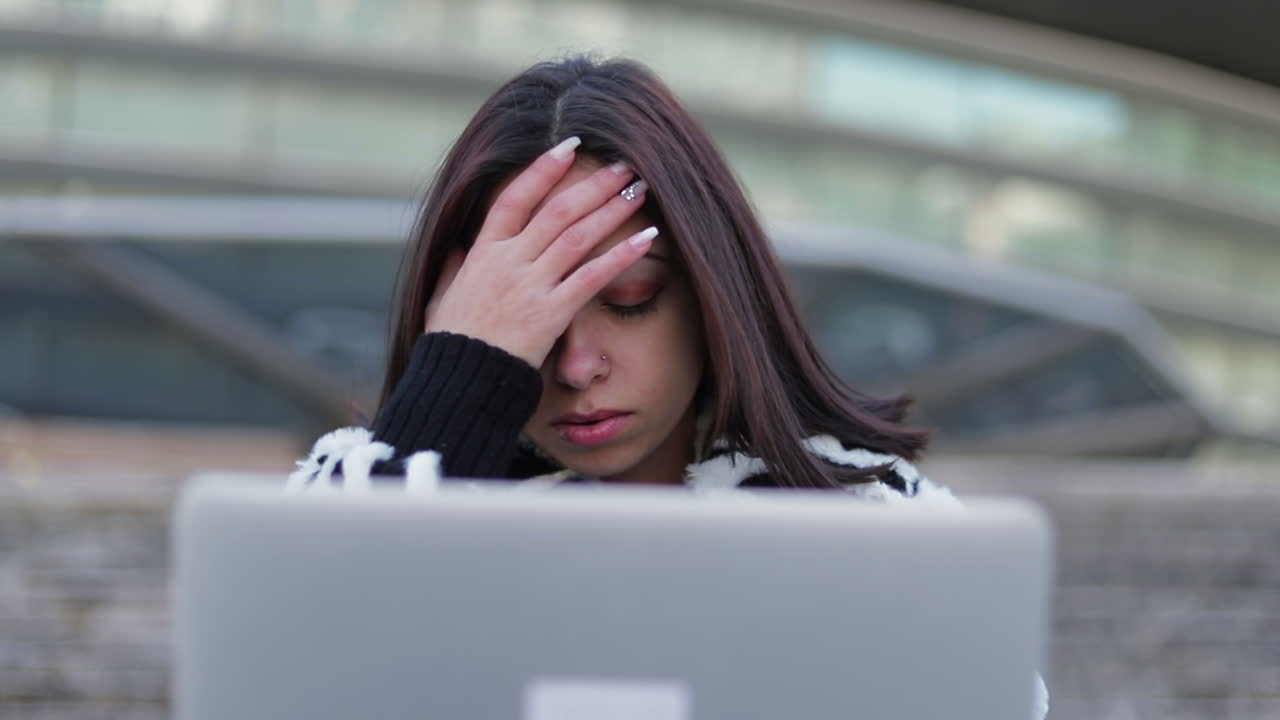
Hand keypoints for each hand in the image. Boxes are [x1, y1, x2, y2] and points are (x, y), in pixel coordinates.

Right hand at [423, 138, 654, 367]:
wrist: (459, 381)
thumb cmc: (451, 344)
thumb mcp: (441, 297)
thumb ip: (451, 268)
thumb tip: (454, 246)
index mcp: (481, 252)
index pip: (514, 198)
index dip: (543, 170)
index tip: (569, 146)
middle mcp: (508, 261)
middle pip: (557, 211)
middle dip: (593, 184)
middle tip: (624, 166)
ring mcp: (530, 285)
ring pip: (578, 236)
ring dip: (612, 209)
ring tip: (639, 189)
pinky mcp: (550, 313)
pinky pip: (592, 277)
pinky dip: (621, 255)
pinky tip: (647, 238)